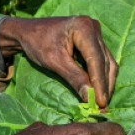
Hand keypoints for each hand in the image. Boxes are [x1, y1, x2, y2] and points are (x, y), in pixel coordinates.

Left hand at [0, 17, 117, 109]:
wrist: (27, 31)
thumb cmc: (37, 43)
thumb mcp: (54, 61)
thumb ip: (74, 78)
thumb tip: (90, 98)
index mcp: (83, 27)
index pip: (96, 59)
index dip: (100, 83)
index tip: (101, 103)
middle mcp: (93, 27)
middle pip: (105, 61)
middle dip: (104, 85)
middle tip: (102, 107)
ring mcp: (94, 32)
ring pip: (106, 62)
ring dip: (105, 83)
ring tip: (101, 103)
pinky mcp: (93, 40)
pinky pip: (102, 60)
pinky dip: (100, 76)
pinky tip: (98, 91)